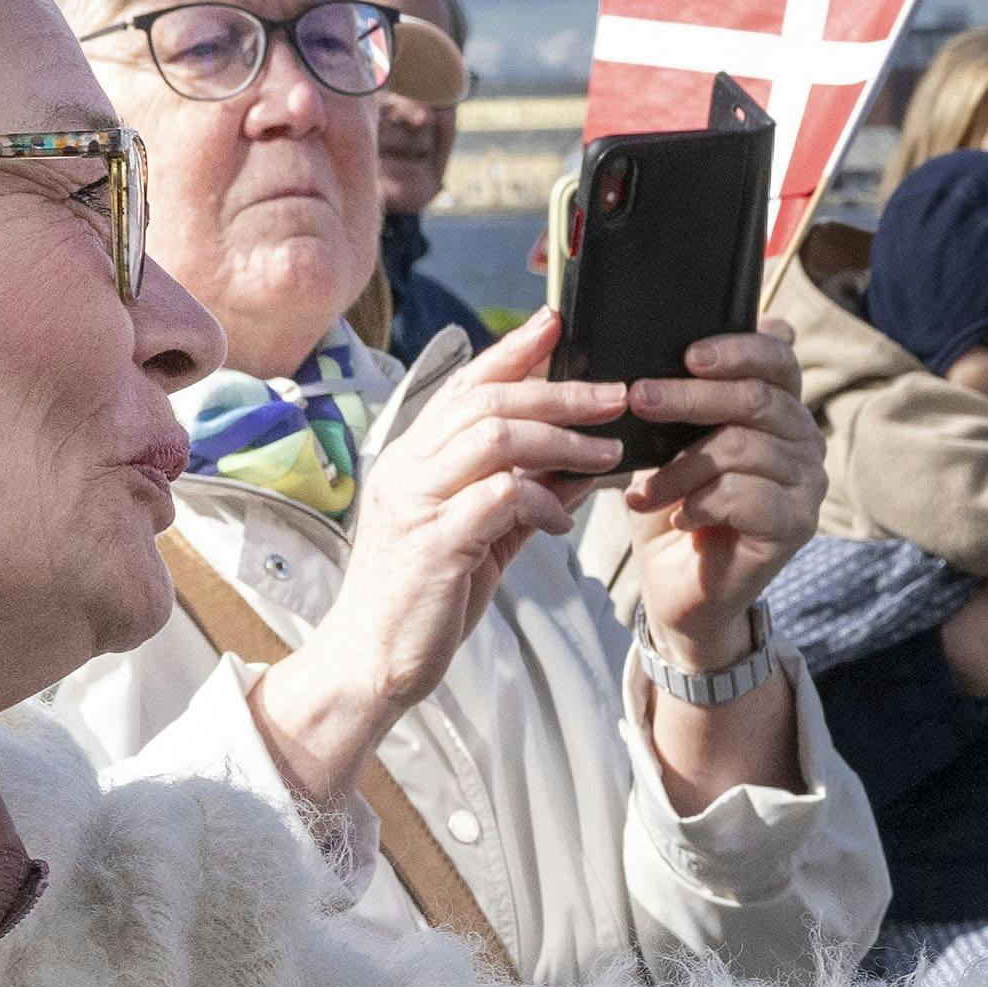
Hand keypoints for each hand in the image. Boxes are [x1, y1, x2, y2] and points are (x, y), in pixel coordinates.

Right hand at [245, 311, 614, 809]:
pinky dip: (542, 499)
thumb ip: (519, 497)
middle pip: (488, 401)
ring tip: (608, 452)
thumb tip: (577, 466)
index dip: (512, 350)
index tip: (557, 322)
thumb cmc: (424, 599)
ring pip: (494, 438)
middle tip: (615, 395)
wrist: (371, 664)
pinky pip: (499, 497)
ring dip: (561, 440)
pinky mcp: (434, 544)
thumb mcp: (478, 537)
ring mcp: (416, 503)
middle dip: (558, 390)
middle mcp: (407, 468)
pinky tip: (564, 518)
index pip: (466, 385)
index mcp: (413, 458)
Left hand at [615, 325, 816, 661]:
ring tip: (645, 490)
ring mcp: (809, 483)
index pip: (778, 356)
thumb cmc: (673, 503)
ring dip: (680, 467)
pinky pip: (746, 495)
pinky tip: (682, 516)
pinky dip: (701, 503)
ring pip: (742, 447)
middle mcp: (806, 438)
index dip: (737, 348)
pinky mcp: (798, 524)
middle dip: (689, 396)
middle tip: (639, 399)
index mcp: (781, 406)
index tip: (686, 354)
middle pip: (756, 397)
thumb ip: (680, 392)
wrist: (676, 585)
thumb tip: (657, 341)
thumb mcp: (667, 440)